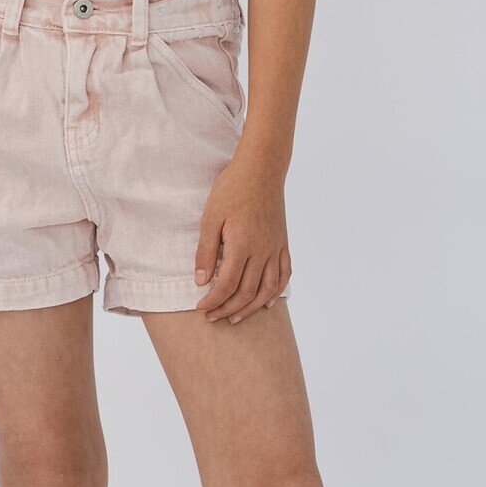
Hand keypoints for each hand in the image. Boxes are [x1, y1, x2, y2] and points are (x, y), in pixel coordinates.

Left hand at [193, 158, 290, 324]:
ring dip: (251, 308)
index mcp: (242, 245)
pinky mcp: (283, 242)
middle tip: (212, 317)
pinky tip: (267, 302)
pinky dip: (276, 292)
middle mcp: (262, 251)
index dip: (213, 301)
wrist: (261, 168)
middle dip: (228, 309)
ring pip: (267, 289)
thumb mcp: (211, 217)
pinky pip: (284, 274)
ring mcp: (276, 248)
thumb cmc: (232, 189)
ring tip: (236, 318)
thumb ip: (206, 251)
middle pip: (247, 293)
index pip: (227, 285)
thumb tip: (202, 281)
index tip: (200, 308)